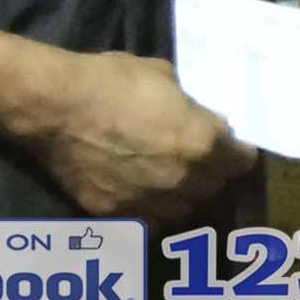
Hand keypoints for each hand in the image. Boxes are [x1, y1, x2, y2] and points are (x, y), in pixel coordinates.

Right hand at [24, 51, 255, 223]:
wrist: (56, 108)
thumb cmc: (111, 80)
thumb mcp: (163, 77)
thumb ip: (189, 107)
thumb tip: (197, 118)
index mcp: (204, 144)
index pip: (242, 161)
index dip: (234, 151)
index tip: (226, 146)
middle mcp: (186, 181)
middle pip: (213, 187)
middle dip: (207, 172)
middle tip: (190, 158)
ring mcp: (153, 203)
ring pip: (183, 210)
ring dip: (180, 196)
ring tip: (164, 179)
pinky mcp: (120, 217)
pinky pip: (148, 221)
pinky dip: (148, 211)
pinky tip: (139, 196)